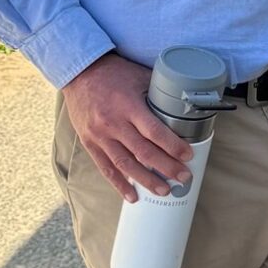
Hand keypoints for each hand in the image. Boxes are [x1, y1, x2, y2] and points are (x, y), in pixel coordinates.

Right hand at [62, 51, 194, 201]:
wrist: (79, 72)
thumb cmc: (115, 73)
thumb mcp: (140, 77)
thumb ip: (159, 94)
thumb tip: (184, 106)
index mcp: (128, 105)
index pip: (154, 132)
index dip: (173, 146)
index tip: (187, 156)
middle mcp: (113, 123)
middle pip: (143, 152)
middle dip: (166, 167)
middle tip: (183, 178)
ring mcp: (99, 135)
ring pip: (125, 164)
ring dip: (146, 180)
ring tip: (163, 191)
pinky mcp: (89, 142)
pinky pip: (105, 167)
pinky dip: (119, 183)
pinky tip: (132, 195)